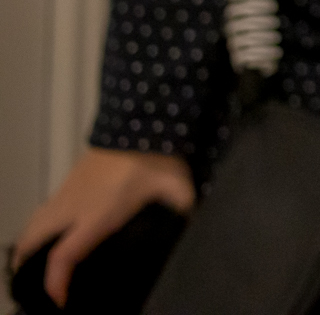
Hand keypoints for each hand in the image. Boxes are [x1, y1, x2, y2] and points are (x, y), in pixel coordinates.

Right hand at [12, 148, 193, 306]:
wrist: (142, 119)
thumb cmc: (159, 158)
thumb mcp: (178, 191)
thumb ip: (183, 213)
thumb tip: (194, 228)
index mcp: (97, 214)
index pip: (65, 254)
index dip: (57, 281)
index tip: (59, 300)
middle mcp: (74, 206)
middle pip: (34, 239)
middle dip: (28, 265)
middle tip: (36, 285)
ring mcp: (68, 192)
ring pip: (34, 223)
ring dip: (29, 245)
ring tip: (32, 266)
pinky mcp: (69, 181)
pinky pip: (42, 210)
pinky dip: (37, 228)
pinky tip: (47, 236)